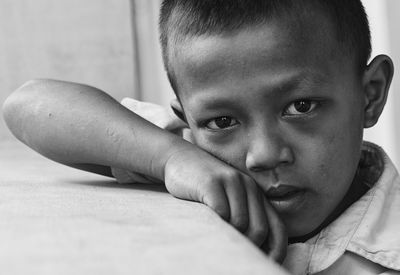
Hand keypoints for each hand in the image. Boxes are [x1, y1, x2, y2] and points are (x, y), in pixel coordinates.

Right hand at [163, 145, 286, 261]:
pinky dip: (215, 222)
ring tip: (216, 232)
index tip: (265, 263)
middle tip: (233, 251)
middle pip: (260, 229)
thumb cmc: (204, 187)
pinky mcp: (212, 182)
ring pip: (240, 223)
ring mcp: (231, 182)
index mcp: (256, 194)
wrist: (181, 158)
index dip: (276, 251)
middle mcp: (248, 186)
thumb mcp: (229, 199)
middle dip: (248, 246)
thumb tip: (253, 251)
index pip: (278, 228)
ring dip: (228, 234)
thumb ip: (242, 218)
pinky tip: (206, 218)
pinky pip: (221, 212)